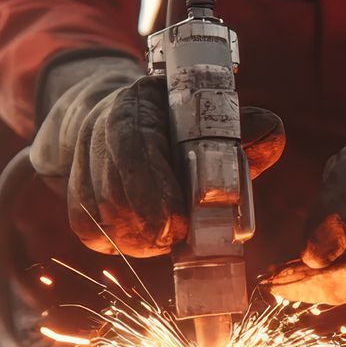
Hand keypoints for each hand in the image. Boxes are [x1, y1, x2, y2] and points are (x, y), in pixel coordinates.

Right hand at [31, 56, 283, 256]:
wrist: (118, 117)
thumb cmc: (177, 126)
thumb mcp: (208, 120)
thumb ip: (241, 129)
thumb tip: (272, 130)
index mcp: (134, 103)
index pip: (131, 145)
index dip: (152, 189)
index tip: (176, 225)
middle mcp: (97, 128)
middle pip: (113, 191)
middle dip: (149, 223)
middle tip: (180, 239)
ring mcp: (80, 162)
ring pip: (100, 216)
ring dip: (138, 237)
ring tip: (169, 237)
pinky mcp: (73, 195)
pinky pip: (90, 231)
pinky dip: (120, 242)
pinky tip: (144, 238)